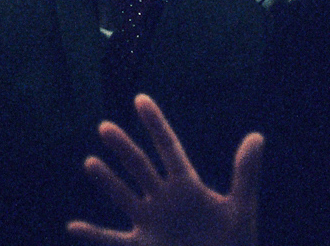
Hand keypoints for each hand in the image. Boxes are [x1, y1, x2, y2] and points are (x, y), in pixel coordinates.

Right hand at [66, 95, 261, 245]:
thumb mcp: (241, 210)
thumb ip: (245, 173)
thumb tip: (257, 136)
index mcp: (187, 186)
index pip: (168, 148)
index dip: (156, 124)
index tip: (141, 99)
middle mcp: (164, 199)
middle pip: (140, 167)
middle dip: (124, 148)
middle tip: (106, 127)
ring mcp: (150, 223)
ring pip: (124, 197)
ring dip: (108, 182)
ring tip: (91, 163)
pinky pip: (111, 240)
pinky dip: (92, 235)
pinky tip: (72, 227)